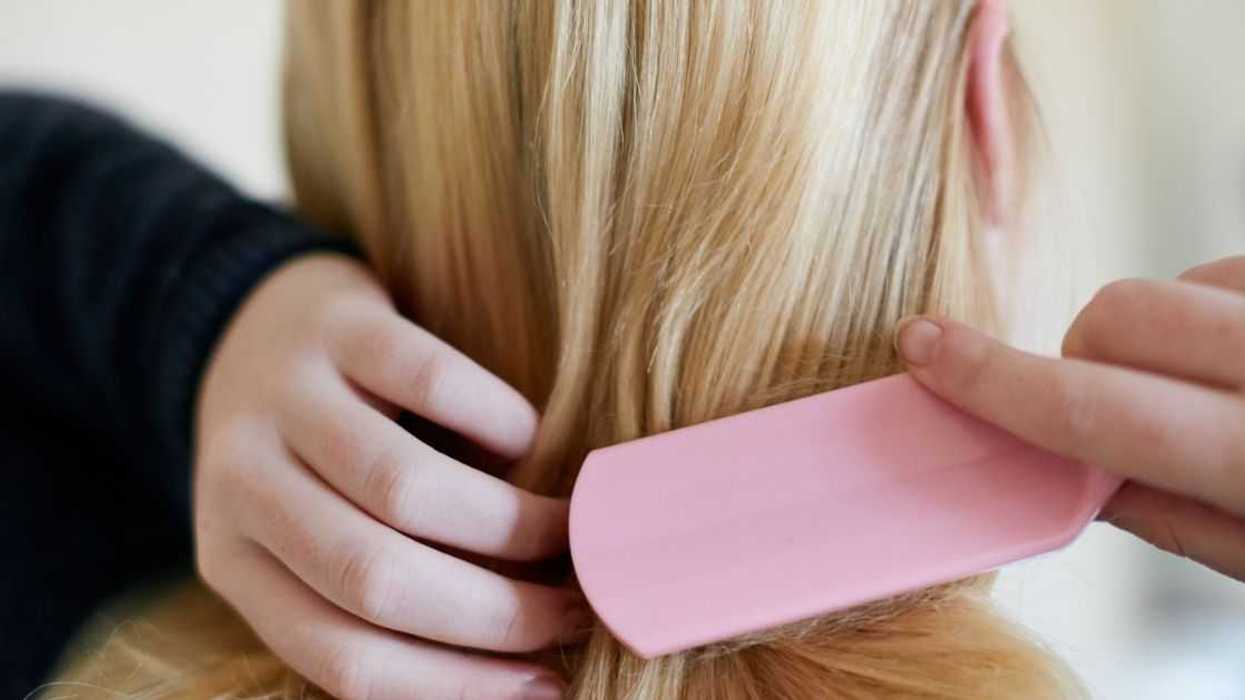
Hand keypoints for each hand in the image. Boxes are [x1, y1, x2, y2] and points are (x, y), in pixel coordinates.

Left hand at [194, 253, 577, 699]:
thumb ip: (374, 594)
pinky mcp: (337, 324)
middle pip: (373, 578)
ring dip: (507, 524)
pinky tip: (528, 439)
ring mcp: (284, 397)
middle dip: (494, 612)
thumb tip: (514, 664)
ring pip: (402, 487)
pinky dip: (496, 419)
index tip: (546, 686)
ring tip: (565, 533)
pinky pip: (429, 378)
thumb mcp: (305, 536)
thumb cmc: (304, 457)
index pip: (341, 655)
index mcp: (232, 562)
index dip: (454, 683)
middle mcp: (242, 483)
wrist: (250, 324)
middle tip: (573, 611)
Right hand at [895, 255, 1244, 580]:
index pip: (1085, 409)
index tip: (922, 347)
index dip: (988, 378)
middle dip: (1092, 355)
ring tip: (1199, 385)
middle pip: (1118, 316)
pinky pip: (1230, 271)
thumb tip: (1071, 473)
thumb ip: (1169, 514)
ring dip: (1160, 333)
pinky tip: (1238, 354)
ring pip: (1174, 284)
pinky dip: (1215, 306)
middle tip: (1120, 406)